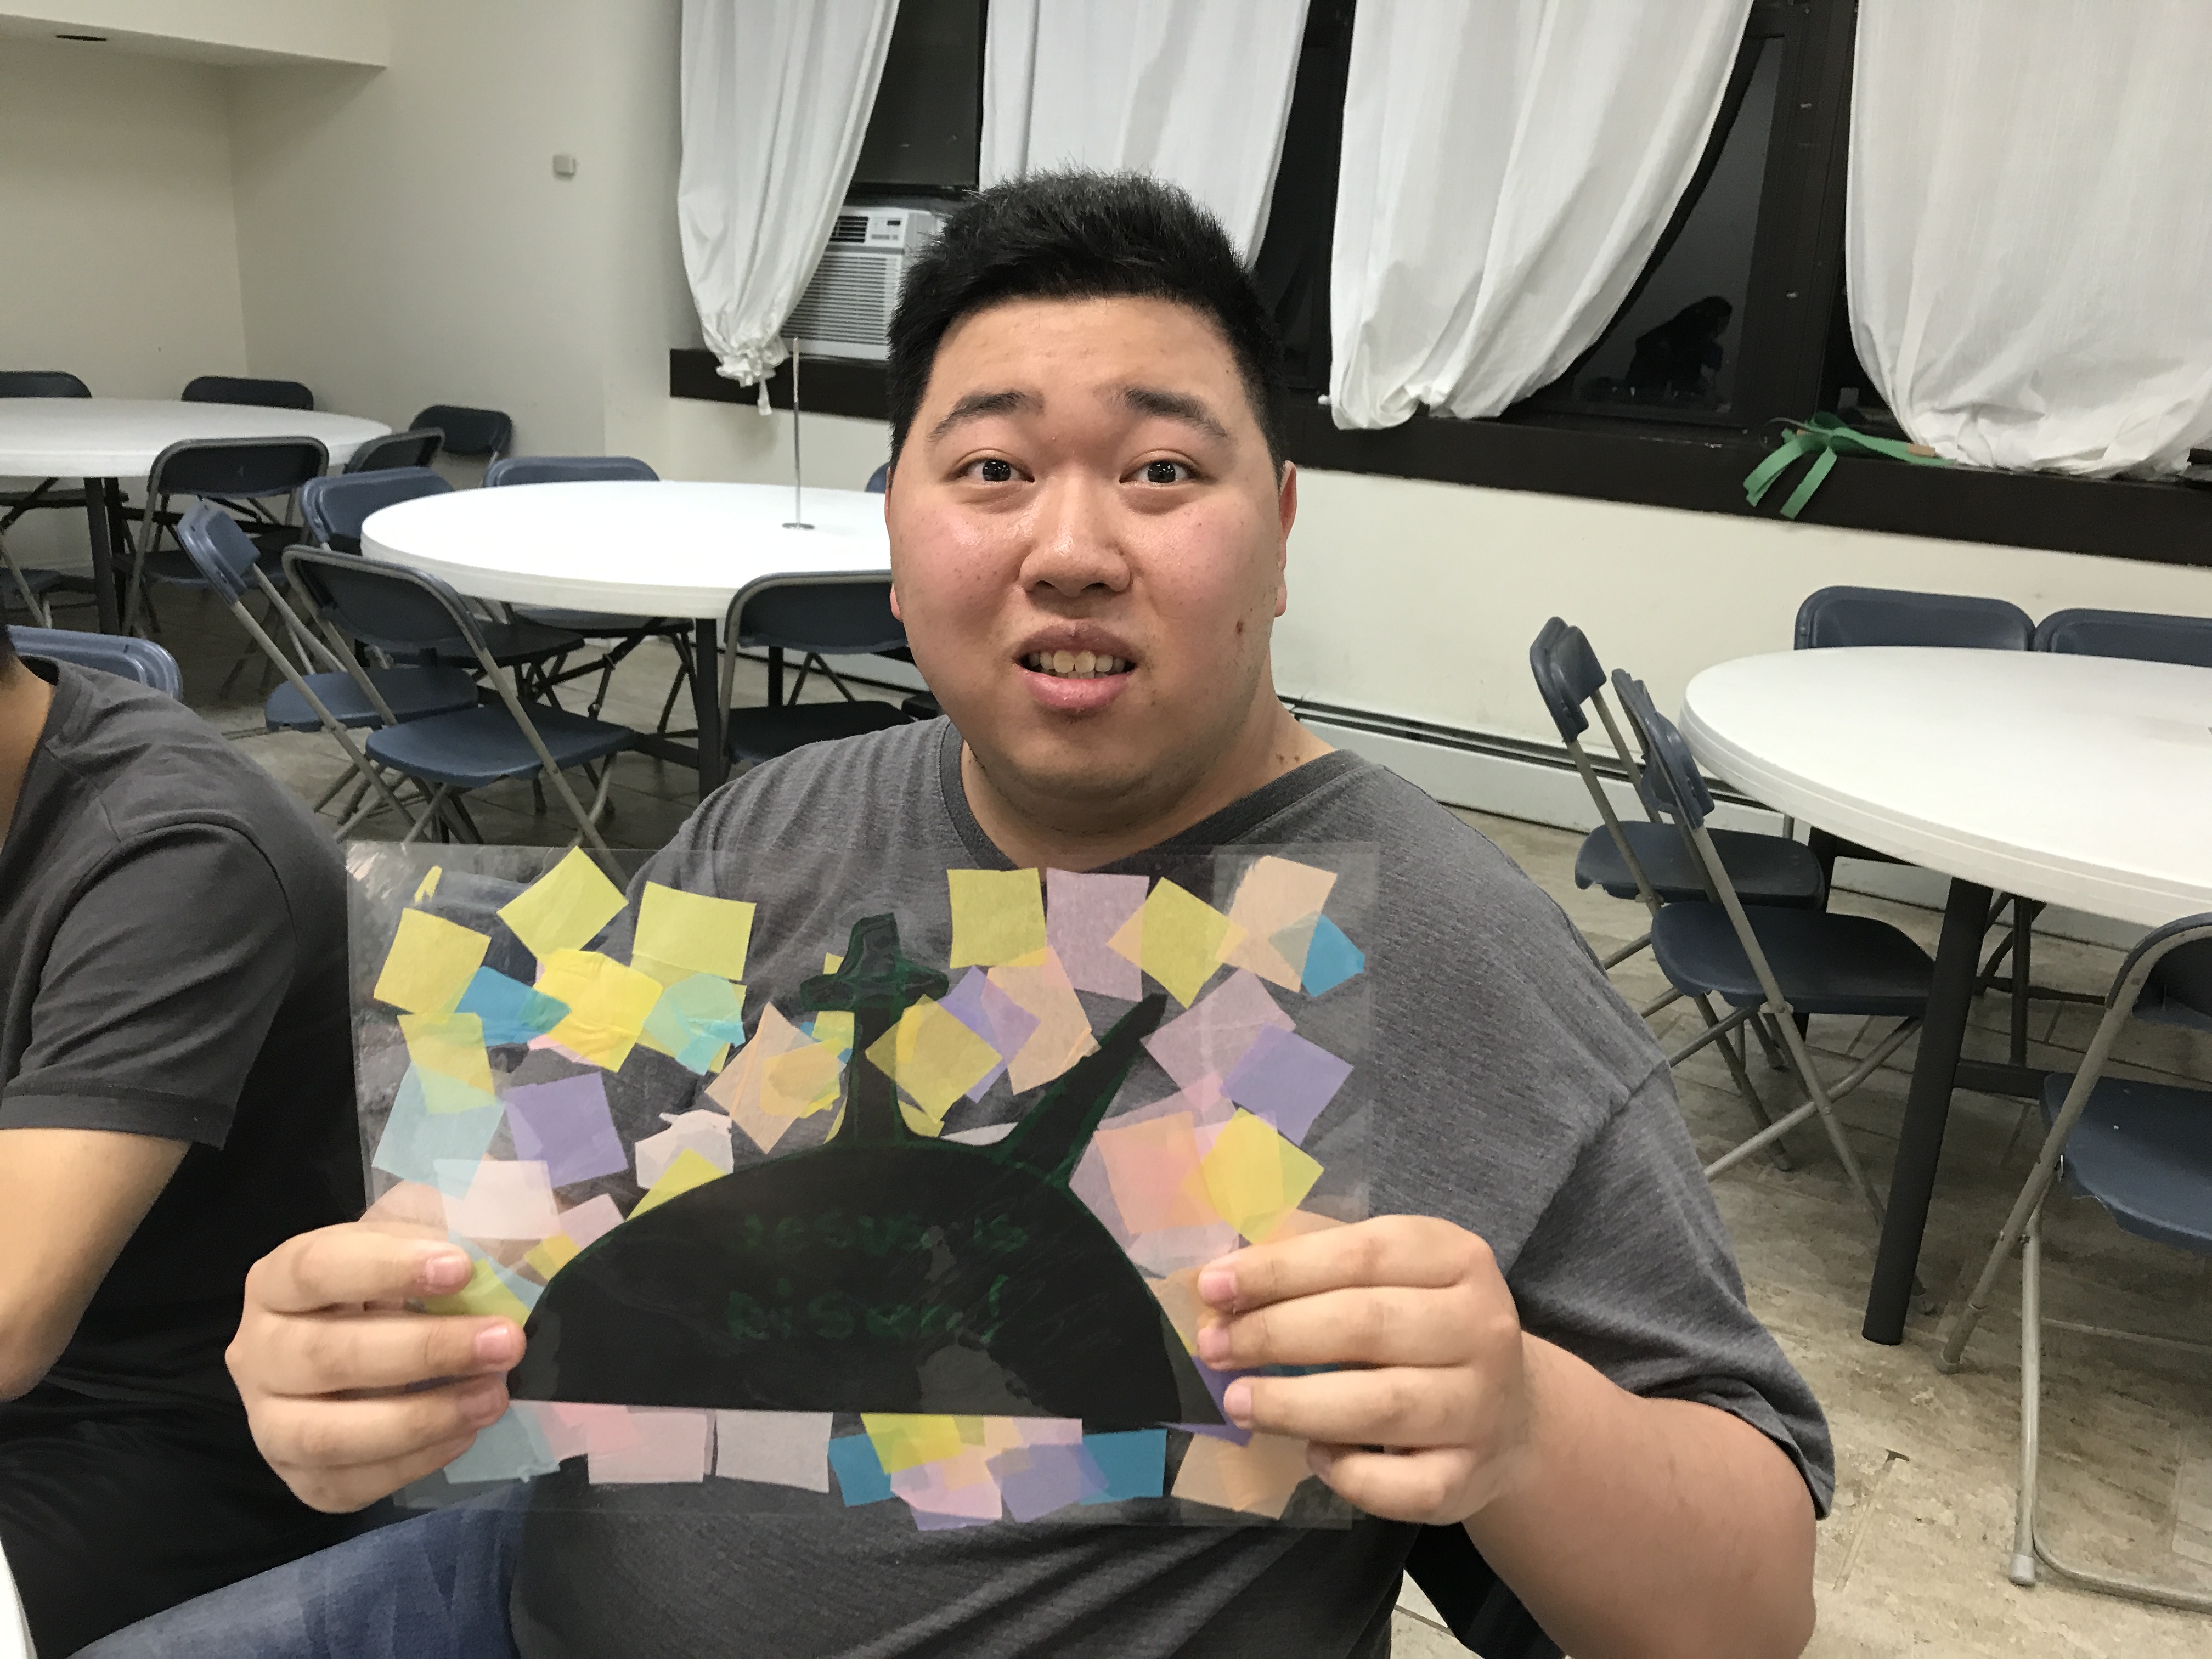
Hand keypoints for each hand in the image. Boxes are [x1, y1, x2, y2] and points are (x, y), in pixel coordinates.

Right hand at [227, 1190, 524, 1512]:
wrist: (372, 1344)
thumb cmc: (396, 1281)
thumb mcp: (417, 1238)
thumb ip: (449, 1230)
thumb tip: (514, 1247)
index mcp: (276, 1281)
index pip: (316, 1269)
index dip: (387, 1269)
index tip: (462, 1268)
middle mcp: (257, 1353)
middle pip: (326, 1356)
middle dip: (425, 1351)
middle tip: (506, 1341)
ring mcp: (269, 1422)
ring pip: (328, 1434)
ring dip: (421, 1417)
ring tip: (494, 1396)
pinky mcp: (300, 1478)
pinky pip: (349, 1484)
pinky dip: (413, 1461)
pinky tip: (466, 1432)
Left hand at [1194, 1214, 1533, 1525]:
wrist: (1508, 1413)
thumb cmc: (1419, 1326)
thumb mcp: (1387, 1275)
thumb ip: (1316, 1265)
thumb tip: (1224, 1277)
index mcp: (1457, 1258)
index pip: (1362, 1254)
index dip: (1281, 1269)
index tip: (1213, 1286)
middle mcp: (1482, 1328)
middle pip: (1367, 1326)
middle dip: (1275, 1335)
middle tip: (1214, 1348)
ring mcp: (1483, 1407)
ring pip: (1381, 1405)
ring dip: (1295, 1404)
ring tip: (1237, 1401)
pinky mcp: (1472, 1477)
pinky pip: (1403, 1486)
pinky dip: (1349, 1474)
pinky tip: (1313, 1456)